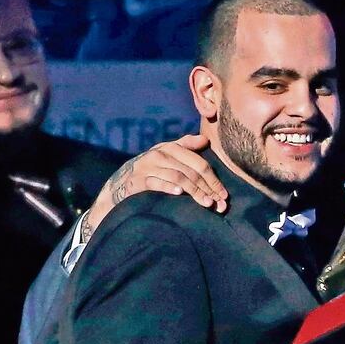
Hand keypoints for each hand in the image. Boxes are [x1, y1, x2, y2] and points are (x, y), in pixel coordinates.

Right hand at [84, 135, 227, 240]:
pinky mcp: (137, 180)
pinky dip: (169, 187)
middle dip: (208, 188)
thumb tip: (205, 139)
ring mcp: (148, 167)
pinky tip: (180, 193)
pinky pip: (156, 182)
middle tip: (218, 203)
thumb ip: (185, 146)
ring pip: (178, 177)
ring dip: (194, 191)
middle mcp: (160, 155)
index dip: (213, 179)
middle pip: (191, 172)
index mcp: (170, 148)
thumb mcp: (167, 155)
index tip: (224, 195)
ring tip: (206, 203)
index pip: (199, 163)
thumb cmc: (151, 169)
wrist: (120, 182)